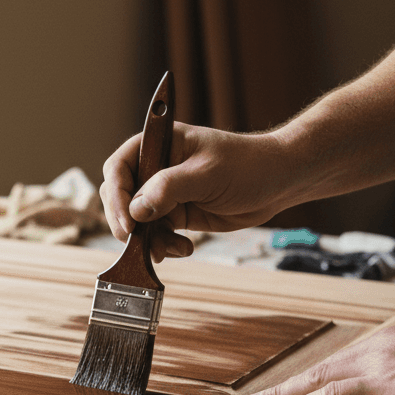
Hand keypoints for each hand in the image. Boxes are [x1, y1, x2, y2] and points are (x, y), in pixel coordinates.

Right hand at [99, 123, 294, 258]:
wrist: (278, 183)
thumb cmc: (247, 166)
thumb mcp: (206, 174)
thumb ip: (168, 188)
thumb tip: (136, 209)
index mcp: (159, 144)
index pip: (118, 168)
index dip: (116, 196)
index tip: (128, 222)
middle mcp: (156, 168)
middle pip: (121, 198)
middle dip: (128, 224)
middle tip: (138, 243)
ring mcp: (164, 193)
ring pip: (137, 222)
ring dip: (148, 240)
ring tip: (169, 249)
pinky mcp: (175, 214)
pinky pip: (155, 235)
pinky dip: (163, 246)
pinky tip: (183, 248)